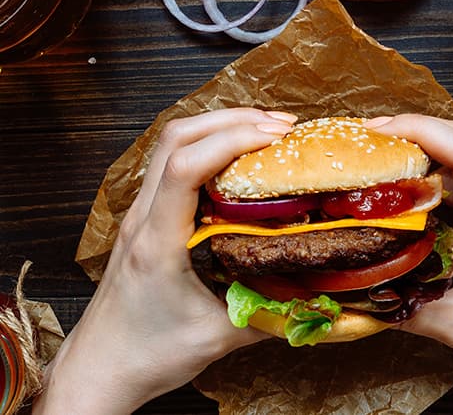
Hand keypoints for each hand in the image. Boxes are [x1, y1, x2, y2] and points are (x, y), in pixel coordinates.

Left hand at [33, 108, 297, 414]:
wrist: (103, 365)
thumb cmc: (148, 353)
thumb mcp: (218, 337)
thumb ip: (270, 314)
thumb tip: (316, 296)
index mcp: (157, 242)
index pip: (184, 167)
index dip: (231, 141)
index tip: (275, 138)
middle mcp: (143, 218)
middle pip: (177, 137)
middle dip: (232, 119)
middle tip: (281, 126)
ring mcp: (140, 214)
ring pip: (171, 143)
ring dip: (218, 126)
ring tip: (263, 129)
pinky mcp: (146, 219)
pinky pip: (172, 163)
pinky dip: (206, 146)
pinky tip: (235, 157)